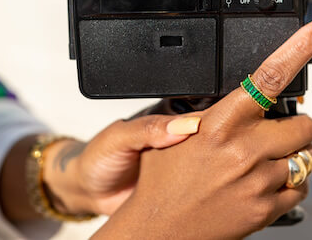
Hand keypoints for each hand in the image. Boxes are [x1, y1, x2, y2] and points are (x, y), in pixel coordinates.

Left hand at [40, 113, 202, 215]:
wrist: (87, 191)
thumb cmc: (99, 157)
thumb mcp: (119, 137)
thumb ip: (148, 128)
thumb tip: (188, 124)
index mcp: (169, 120)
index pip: (203, 117)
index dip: (215, 123)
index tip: (223, 132)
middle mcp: (181, 141)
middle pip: (213, 142)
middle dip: (217, 149)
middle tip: (214, 159)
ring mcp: (184, 166)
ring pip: (211, 166)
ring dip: (212, 172)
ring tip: (207, 177)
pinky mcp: (182, 190)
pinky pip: (199, 191)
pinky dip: (202, 192)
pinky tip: (199, 194)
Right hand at [92, 10, 311, 238]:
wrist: (157, 231)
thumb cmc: (162, 182)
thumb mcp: (179, 135)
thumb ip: (215, 114)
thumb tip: (248, 96)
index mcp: (221, 123)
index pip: (269, 76)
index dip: (300, 46)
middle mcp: (244, 150)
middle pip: (305, 124)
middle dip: (302, 126)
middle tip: (285, 131)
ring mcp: (258, 182)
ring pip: (306, 159)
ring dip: (294, 156)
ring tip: (265, 162)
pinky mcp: (266, 210)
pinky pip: (301, 188)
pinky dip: (292, 184)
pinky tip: (267, 183)